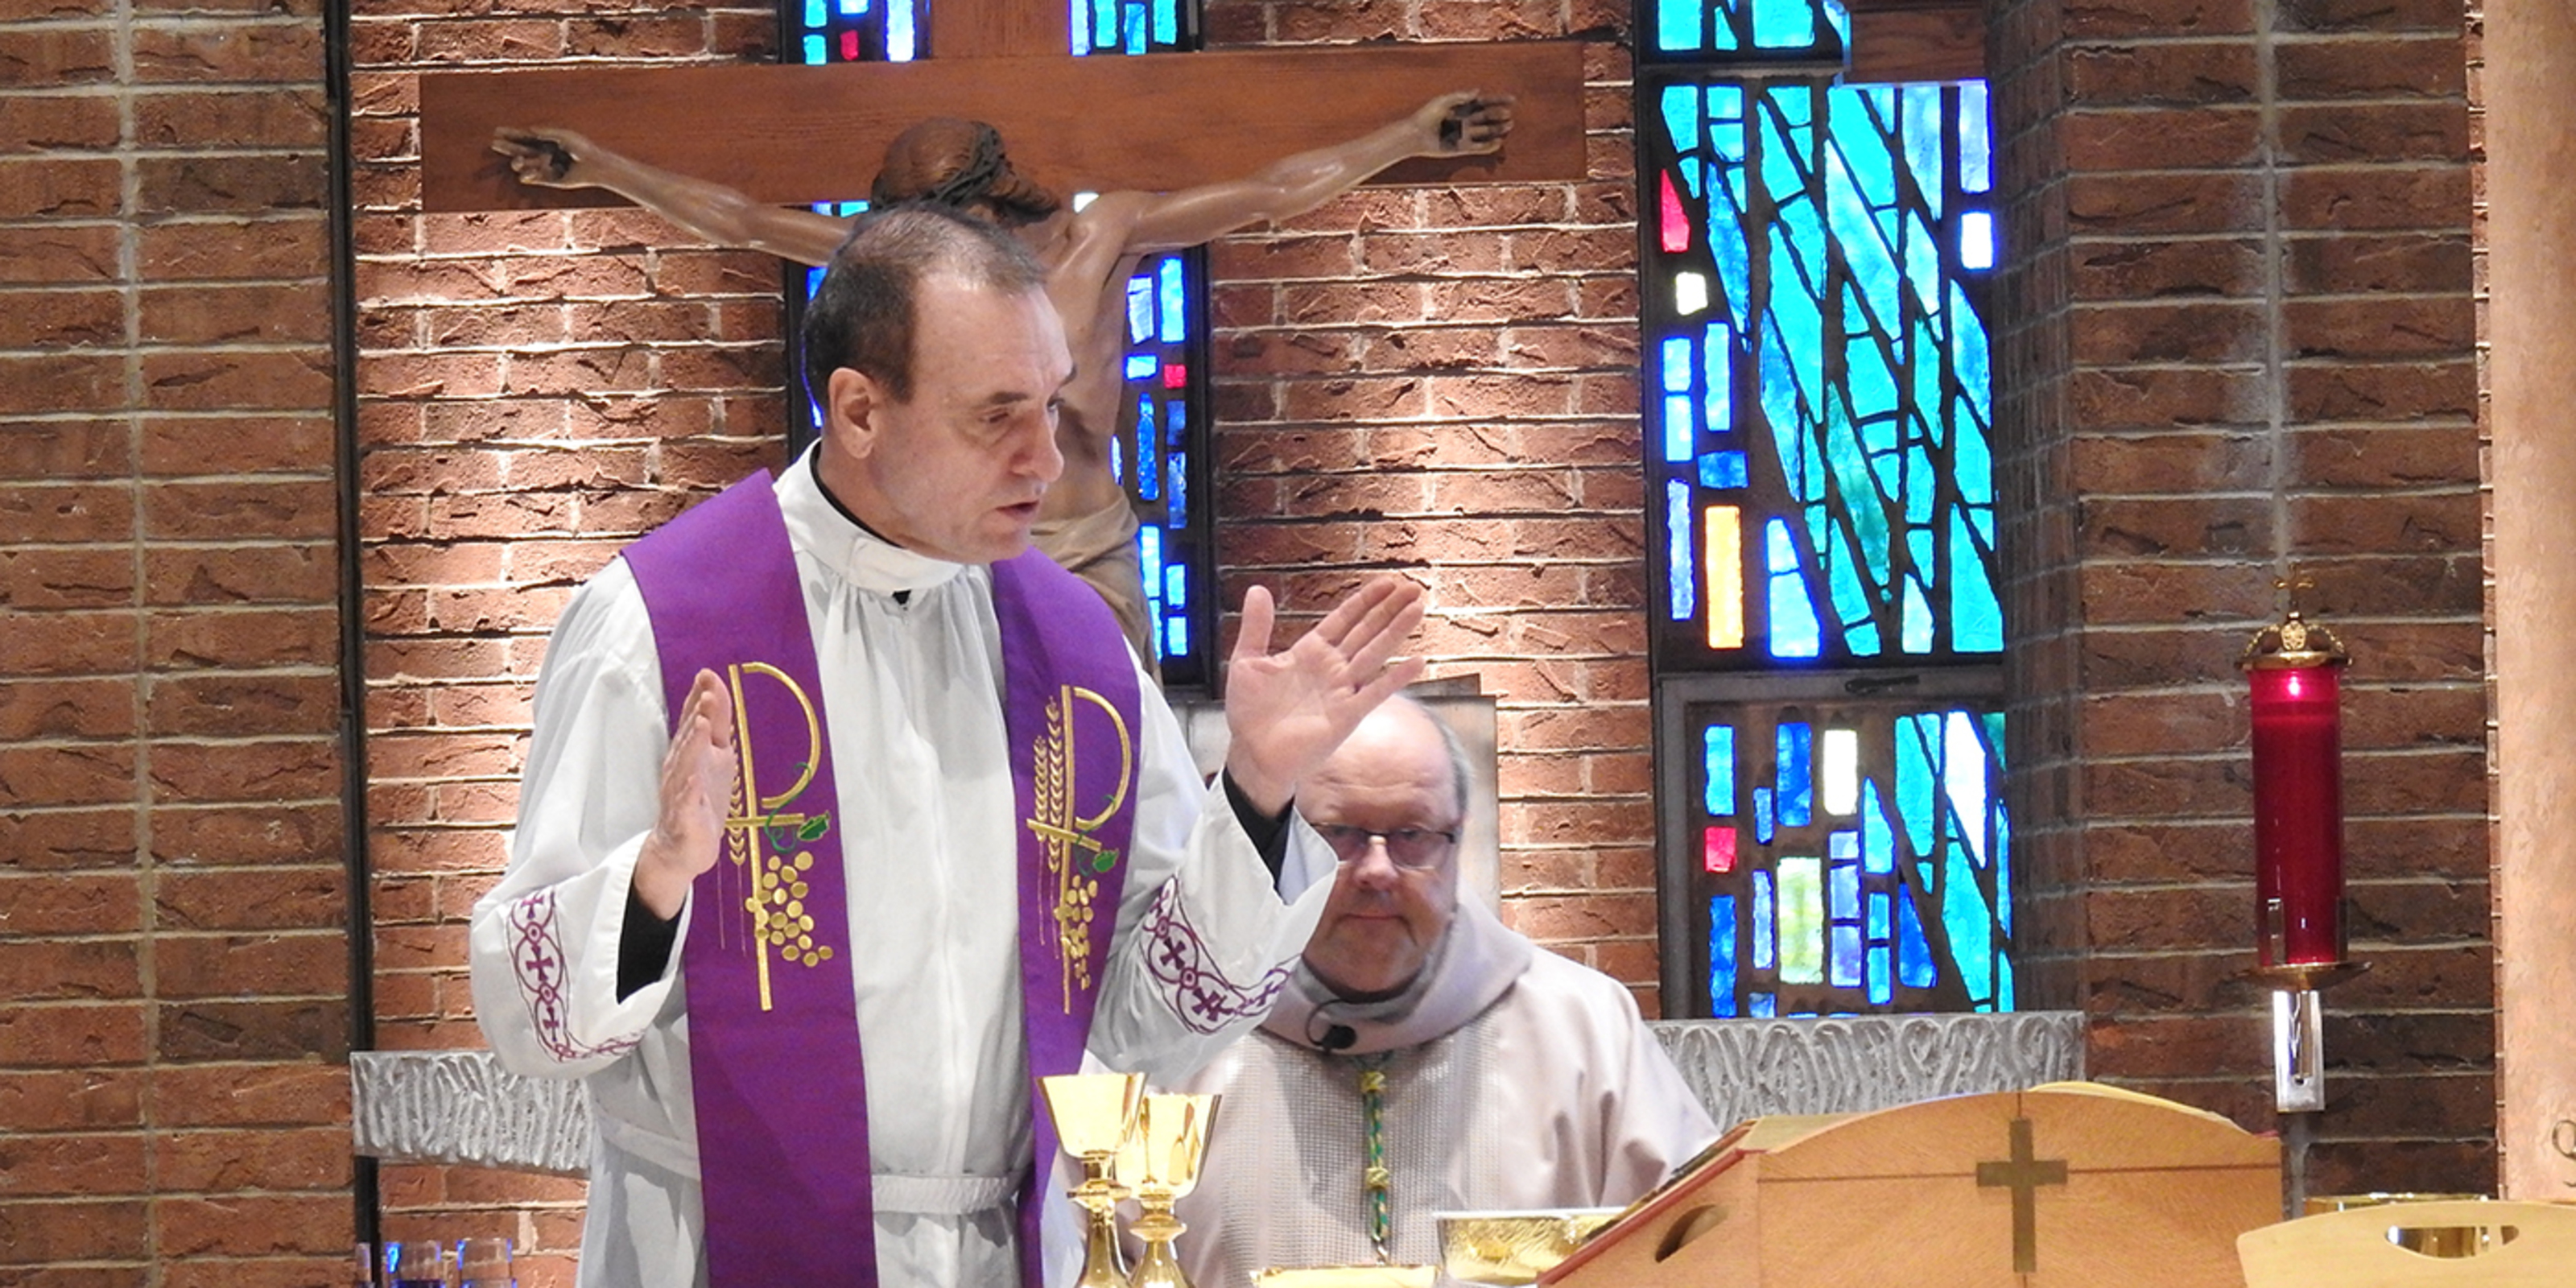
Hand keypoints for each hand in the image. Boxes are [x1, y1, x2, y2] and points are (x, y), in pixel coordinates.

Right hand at [492, 126, 598, 188]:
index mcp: (546, 141)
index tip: (497, 131)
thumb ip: (547, 132)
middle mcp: (543, 154)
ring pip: (525, 165)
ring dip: (518, 163)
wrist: (594, 166)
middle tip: (494, 144)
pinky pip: (534, 178)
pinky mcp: (549, 180)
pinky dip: (528, 176)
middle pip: (520, 150)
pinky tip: (524, 175)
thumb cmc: (582, 148)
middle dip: (507, 147)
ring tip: (518, 161)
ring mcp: (545, 167)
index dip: (511, 134)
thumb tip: (529, 129)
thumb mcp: (564, 135)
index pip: (524, 137)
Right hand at [633, 669, 736, 918]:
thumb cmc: (701, 797)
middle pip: (688, 737)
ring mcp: (680, 792)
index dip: (700, 698)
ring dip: (692, 744)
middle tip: (707, 691)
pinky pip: (684, 801)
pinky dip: (688, 789)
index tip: (707, 674)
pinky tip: (693, 778)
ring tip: (702, 724)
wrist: (685, 845)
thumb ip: (716, 726)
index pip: (693, 720)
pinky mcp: (683, 817)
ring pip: (684, 765)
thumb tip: (716, 691)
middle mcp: (681, 767)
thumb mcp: (715, 756)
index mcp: (690, 751)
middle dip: (697, 714)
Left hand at [1222, 576, 1427, 815]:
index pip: (1344, 619)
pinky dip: (1396, 677)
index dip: (1366, 600)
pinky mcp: (1347, 715)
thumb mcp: (1247, 661)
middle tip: (1414, 587)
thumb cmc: (1250, 712)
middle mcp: (1332, 667)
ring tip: (1417, 609)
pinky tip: (1417, 662)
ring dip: (1396, 632)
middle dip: (1389, 609)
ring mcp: (1342, 690)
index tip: (1388, 582)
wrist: (1252, 754)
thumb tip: (1257, 589)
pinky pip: (1375, 692)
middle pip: (1366, 631)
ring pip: (1375, 654)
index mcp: (1310, 652)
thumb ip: (1256, 626)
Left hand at [1411, 90, 1514, 157]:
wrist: (1415, 135)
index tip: (1511, 99)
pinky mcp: (1461, 148)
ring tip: (1509, 126)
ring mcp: (1463, 134)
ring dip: (1497, 130)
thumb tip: (1478, 91)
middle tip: (1508, 115)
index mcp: (1462, 107)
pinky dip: (1488, 146)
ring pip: (1485, 132)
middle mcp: (1465, 120)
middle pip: (1487, 117)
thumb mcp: (1443, 101)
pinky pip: (1478, 147)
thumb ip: (1460, 96)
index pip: (1484, 102)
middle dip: (1499, 115)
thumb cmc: (1426, 115)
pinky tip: (1498, 143)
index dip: (1498, 100)